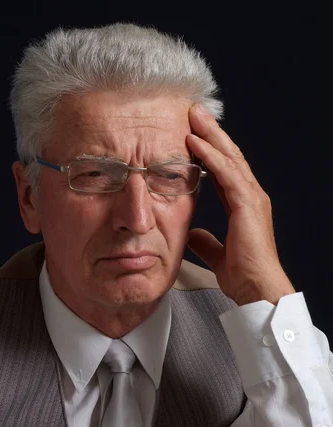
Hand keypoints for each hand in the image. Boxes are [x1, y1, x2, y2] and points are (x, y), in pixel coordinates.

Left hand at [186, 105, 295, 306]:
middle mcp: (251, 197)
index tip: (194, 136)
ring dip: (210, 135)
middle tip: (195, 113)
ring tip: (194, 116)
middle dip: (212, 134)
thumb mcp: (218, 255)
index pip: (225, 171)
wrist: (258, 289)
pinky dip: (211, 156)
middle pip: (230, 157)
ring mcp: (252, 198)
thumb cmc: (244, 276)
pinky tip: (195, 142)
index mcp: (244, 206)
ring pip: (230, 158)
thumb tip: (192, 234)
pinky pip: (227, 173)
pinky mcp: (248, 204)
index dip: (210, 153)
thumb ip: (206, 242)